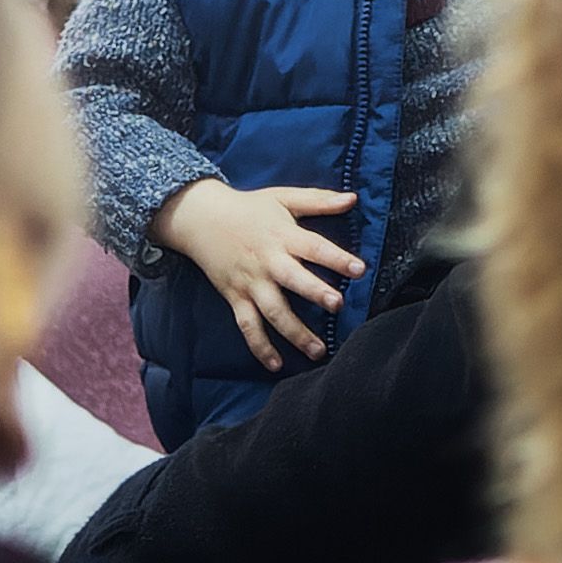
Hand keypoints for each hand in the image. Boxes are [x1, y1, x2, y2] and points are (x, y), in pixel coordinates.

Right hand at [151, 178, 363, 371]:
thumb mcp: (283, 197)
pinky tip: (275, 365)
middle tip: (337, 305)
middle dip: (315, 292)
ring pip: (273, 312)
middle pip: (293, 280)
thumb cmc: (249, 207)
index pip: (314, 247)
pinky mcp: (236, 298)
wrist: (201, 218)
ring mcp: (251, 283)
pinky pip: (248, 326)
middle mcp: (268, 262)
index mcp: (283, 235)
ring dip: (295, 333)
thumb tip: (353, 198)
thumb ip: (319, 200)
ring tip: (318, 351)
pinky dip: (260, 347)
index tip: (360, 270)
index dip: (337, 258)